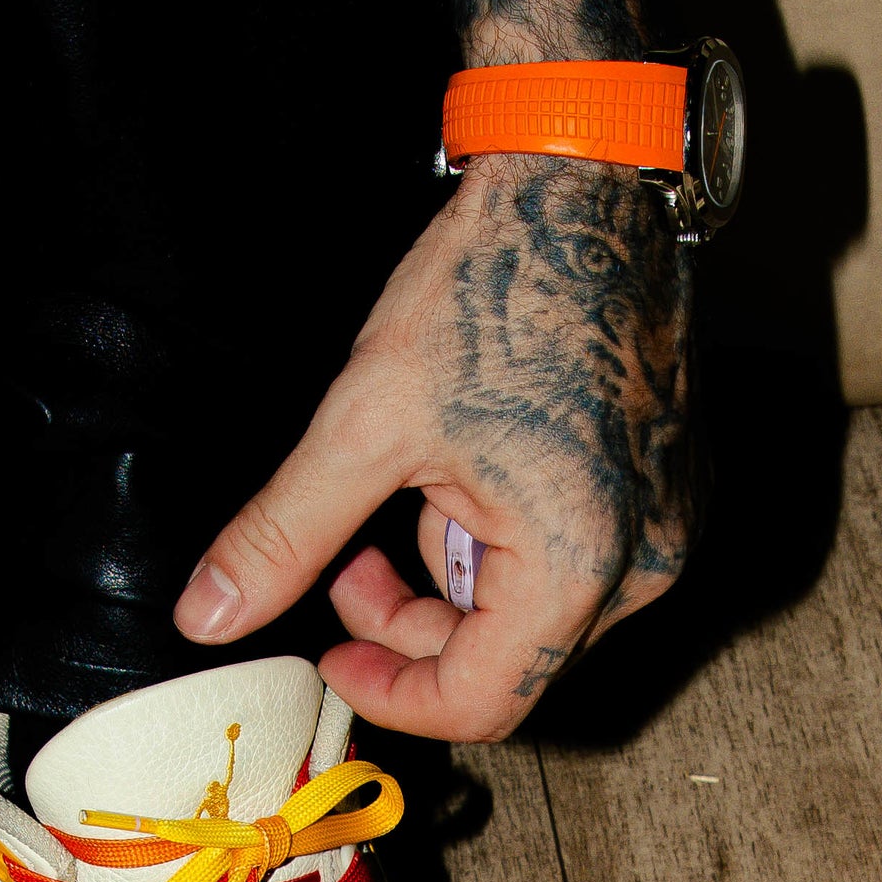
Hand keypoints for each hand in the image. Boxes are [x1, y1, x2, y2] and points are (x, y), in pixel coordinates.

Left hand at [176, 154, 690, 742]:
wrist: (585, 180)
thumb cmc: (492, 286)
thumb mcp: (365, 420)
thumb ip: (286, 533)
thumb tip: (210, 613)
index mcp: (576, 564)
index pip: (480, 701)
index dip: (389, 686)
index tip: (329, 643)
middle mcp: (643, 566)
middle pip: (509, 661)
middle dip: (415, 620)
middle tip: (355, 545)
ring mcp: (668, 527)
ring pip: (538, 613)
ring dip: (458, 574)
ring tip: (422, 478)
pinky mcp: (671, 490)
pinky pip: (578, 560)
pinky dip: (510, 540)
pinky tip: (477, 463)